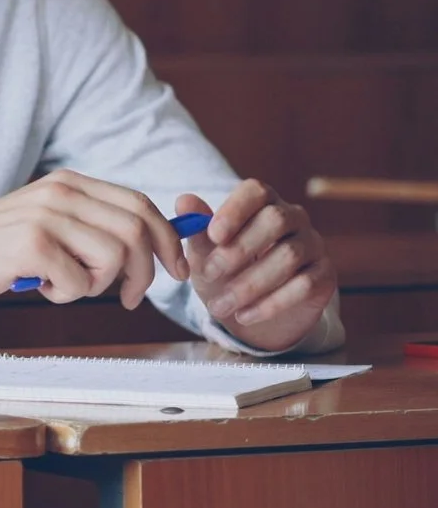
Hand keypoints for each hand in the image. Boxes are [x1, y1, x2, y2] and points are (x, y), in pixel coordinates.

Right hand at [0, 170, 191, 315]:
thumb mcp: (45, 223)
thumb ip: (89, 225)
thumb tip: (152, 244)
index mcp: (67, 183)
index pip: (139, 204)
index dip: (167, 240)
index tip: (174, 270)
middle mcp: (59, 192)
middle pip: (137, 230)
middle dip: (145, 271)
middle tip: (129, 297)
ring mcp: (44, 217)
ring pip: (114, 257)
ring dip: (98, 285)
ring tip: (65, 286)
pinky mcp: (30, 246)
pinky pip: (80, 282)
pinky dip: (65, 294)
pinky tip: (38, 286)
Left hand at [179, 182, 334, 352]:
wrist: (251, 311)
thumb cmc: (225, 271)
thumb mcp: (205, 252)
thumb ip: (197, 228)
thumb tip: (183, 201)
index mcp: (262, 203)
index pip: (255, 191)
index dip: (235, 210)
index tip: (213, 235)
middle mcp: (294, 218)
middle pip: (275, 220)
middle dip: (238, 249)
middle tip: (208, 273)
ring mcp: (313, 245)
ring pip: (288, 256)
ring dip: (249, 283)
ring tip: (219, 305)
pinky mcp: (325, 276)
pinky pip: (304, 285)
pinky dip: (270, 303)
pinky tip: (244, 316)